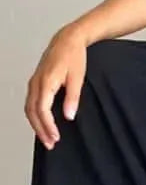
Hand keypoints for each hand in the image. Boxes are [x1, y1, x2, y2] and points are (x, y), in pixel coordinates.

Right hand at [25, 26, 86, 149]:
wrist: (67, 40)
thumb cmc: (74, 57)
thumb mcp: (78, 78)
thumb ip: (73, 98)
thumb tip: (69, 117)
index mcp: (46, 81)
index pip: (42, 109)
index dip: (48, 125)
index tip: (56, 137)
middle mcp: (36, 82)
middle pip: (32, 112)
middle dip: (40, 130)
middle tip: (50, 144)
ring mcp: (34, 82)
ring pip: (29, 108)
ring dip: (36, 125)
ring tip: (47, 139)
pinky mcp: (35, 82)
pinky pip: (30, 103)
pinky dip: (35, 116)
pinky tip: (43, 125)